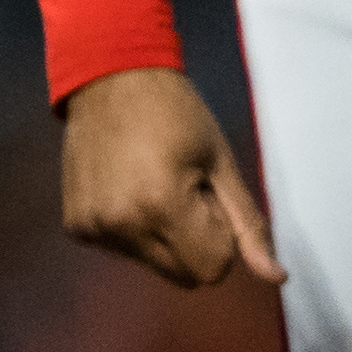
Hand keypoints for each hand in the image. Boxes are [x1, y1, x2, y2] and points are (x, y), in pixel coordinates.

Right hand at [56, 67, 285, 288]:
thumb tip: (276, 277)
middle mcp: (122, 226)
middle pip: (182, 275)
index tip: (206, 192)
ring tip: (152, 181)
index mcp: (161, 206)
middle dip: (194, 241)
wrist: (109, 74)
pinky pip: (121, 249)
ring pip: (153, 264)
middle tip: (182, 186)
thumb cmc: (174, 110)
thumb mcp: (220, 160)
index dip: (219, 233)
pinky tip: (126, 186)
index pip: (212, 269)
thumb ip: (248, 223)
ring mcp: (93, 229)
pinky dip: (132, 228)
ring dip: (162, 236)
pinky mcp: (75, 227)